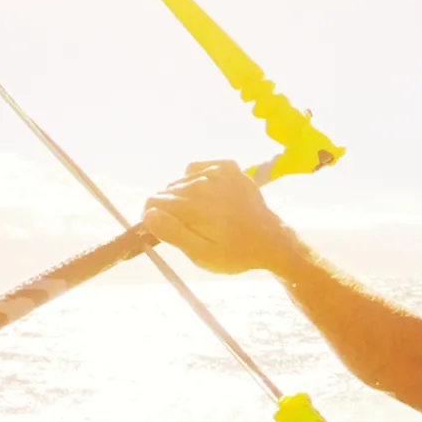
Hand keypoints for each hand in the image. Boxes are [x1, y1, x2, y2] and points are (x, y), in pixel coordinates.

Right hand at [142, 161, 297, 276]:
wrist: (272, 241)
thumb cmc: (235, 253)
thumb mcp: (201, 254)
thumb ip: (173, 234)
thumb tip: (149, 214)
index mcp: (193, 203)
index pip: (153, 202)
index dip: (154, 220)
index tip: (167, 232)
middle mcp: (203, 182)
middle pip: (167, 191)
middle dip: (171, 209)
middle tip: (190, 228)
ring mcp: (217, 172)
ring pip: (181, 181)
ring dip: (185, 196)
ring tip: (203, 215)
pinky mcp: (228, 168)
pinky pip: (198, 168)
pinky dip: (198, 180)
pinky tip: (209, 196)